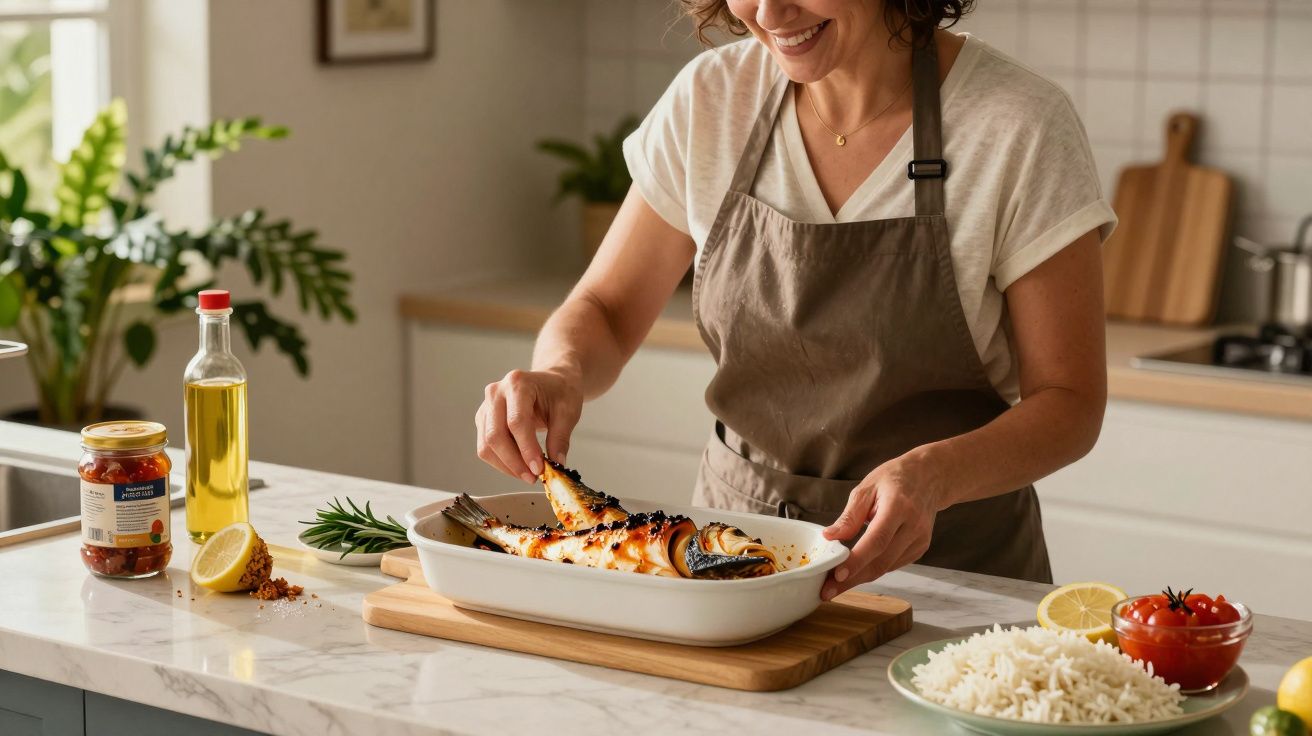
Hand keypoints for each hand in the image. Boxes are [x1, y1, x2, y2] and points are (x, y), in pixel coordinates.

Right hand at [475, 369, 582, 483]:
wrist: (551, 382)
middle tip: (533, 477)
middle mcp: (496, 393)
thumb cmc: (560, 392)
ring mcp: (486, 407)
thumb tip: (556, 465)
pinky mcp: (484, 420)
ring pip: (486, 445)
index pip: (516, 422)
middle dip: (514, 462)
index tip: (539, 469)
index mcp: (518, 383)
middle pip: (496, 435)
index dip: (526, 449)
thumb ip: (561, 438)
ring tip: (528, 475)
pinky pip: (486, 447)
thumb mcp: (568, 412)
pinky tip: (520, 467)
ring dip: (506, 466)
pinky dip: (502, 462)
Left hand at [819, 453, 943, 600]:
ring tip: (835, 585)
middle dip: (852, 579)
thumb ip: (850, 515)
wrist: (930, 477)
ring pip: (886, 567)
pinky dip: (874, 570)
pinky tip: (856, 572)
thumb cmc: (895, 478)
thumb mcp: (867, 487)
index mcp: (899, 507)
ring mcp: (920, 540)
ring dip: (860, 578)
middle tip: (827, 590)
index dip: (857, 561)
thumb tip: (830, 536)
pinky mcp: (920, 548)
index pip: (877, 540)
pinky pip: (893, 564)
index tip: (836, 576)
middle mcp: (914, 526)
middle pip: (881, 561)